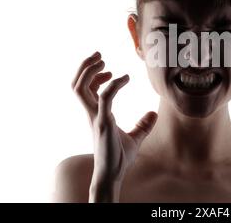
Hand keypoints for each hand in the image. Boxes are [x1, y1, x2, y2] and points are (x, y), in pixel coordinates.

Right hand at [72, 51, 157, 201]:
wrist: (113, 175)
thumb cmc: (119, 158)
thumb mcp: (135, 138)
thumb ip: (142, 125)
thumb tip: (153, 114)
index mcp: (96, 114)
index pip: (85, 90)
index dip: (94, 76)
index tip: (109, 70)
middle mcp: (92, 114)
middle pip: (76, 85)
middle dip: (84, 66)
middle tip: (99, 55)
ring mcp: (95, 117)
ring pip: (79, 88)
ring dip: (88, 70)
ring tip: (102, 60)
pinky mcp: (103, 123)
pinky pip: (104, 97)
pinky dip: (113, 84)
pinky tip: (125, 78)